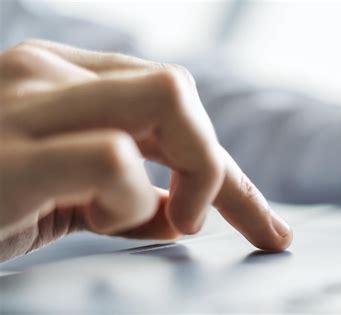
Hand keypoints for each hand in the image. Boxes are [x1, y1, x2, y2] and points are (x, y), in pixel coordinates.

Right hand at [0, 40, 291, 261]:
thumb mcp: (65, 195)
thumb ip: (128, 197)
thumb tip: (183, 213)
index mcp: (68, 79)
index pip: (177, 106)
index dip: (230, 173)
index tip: (268, 228)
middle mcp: (50, 73)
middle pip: (182, 91)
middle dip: (216, 165)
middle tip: (197, 220)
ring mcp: (26, 101)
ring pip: (168, 102)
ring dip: (190, 174)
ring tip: (147, 218)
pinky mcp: (7, 152)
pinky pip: (113, 158)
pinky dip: (130, 202)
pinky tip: (99, 219)